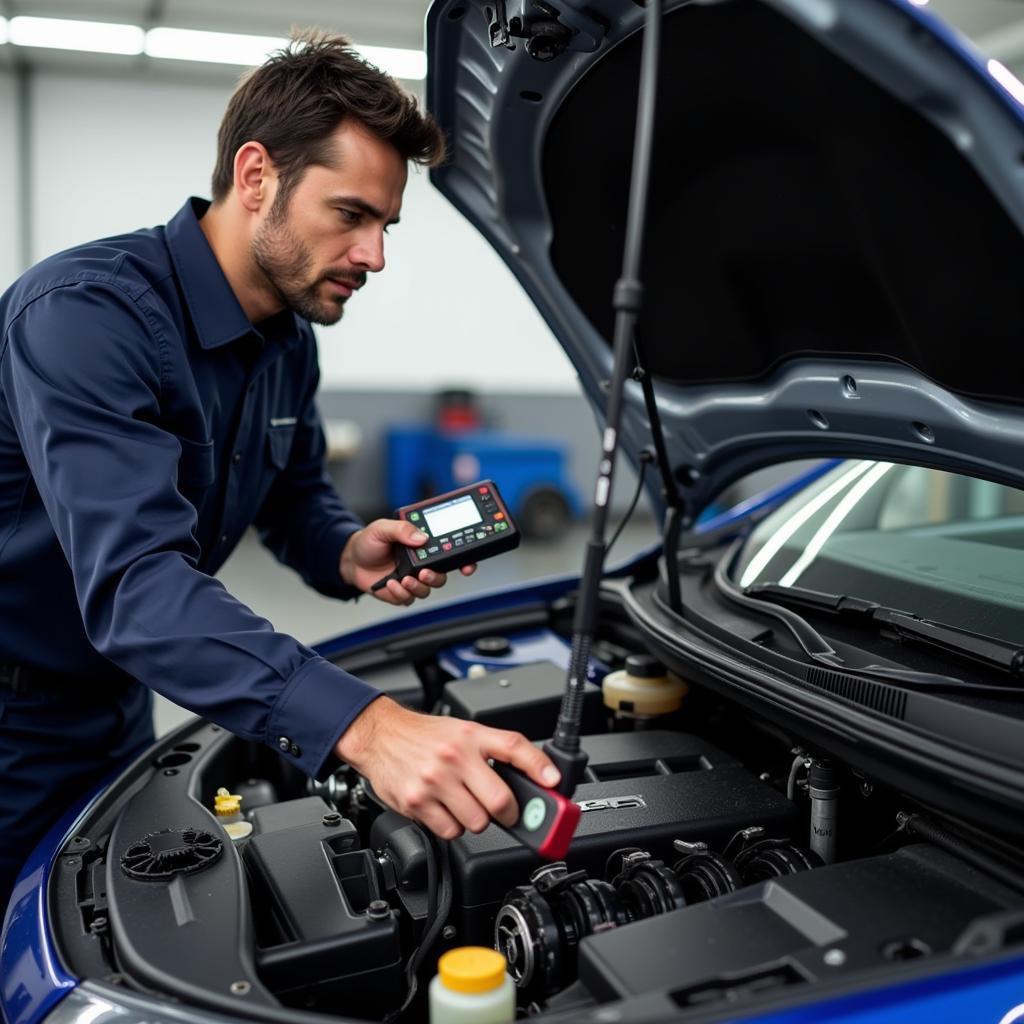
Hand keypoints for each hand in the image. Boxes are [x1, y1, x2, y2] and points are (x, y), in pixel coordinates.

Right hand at [336, 696, 560, 838]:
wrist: (380, 735)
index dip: (539, 765)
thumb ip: (495, 751)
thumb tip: (532, 778)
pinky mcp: (416, 803)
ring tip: (464, 803)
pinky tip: (445, 809)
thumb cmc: (426, 736)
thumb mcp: (464, 731)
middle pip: (499, 800)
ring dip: (476, 819)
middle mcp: (454, 757)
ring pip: (476, 822)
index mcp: (471, 736)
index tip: (553, 781)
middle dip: (508, 812)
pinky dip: (452, 827)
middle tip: (505, 811)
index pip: (514, 746)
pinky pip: (450, 832)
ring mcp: (435, 781)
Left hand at [340, 518, 475, 604]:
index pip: (450, 553)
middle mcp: (421, 563)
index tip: (466, 565)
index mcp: (423, 545)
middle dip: (437, 576)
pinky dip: (401, 593)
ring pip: (428, 589)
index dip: (464, 561)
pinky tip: (391, 584)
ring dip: (418, 586)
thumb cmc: (368, 542)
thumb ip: (401, 529)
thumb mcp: (383, 527)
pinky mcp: (401, 592)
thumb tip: (420, 537)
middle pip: (442, 574)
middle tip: (425, 573)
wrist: (350, 560)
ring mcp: (412, 578)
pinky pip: (409, 599)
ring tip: (405, 579)